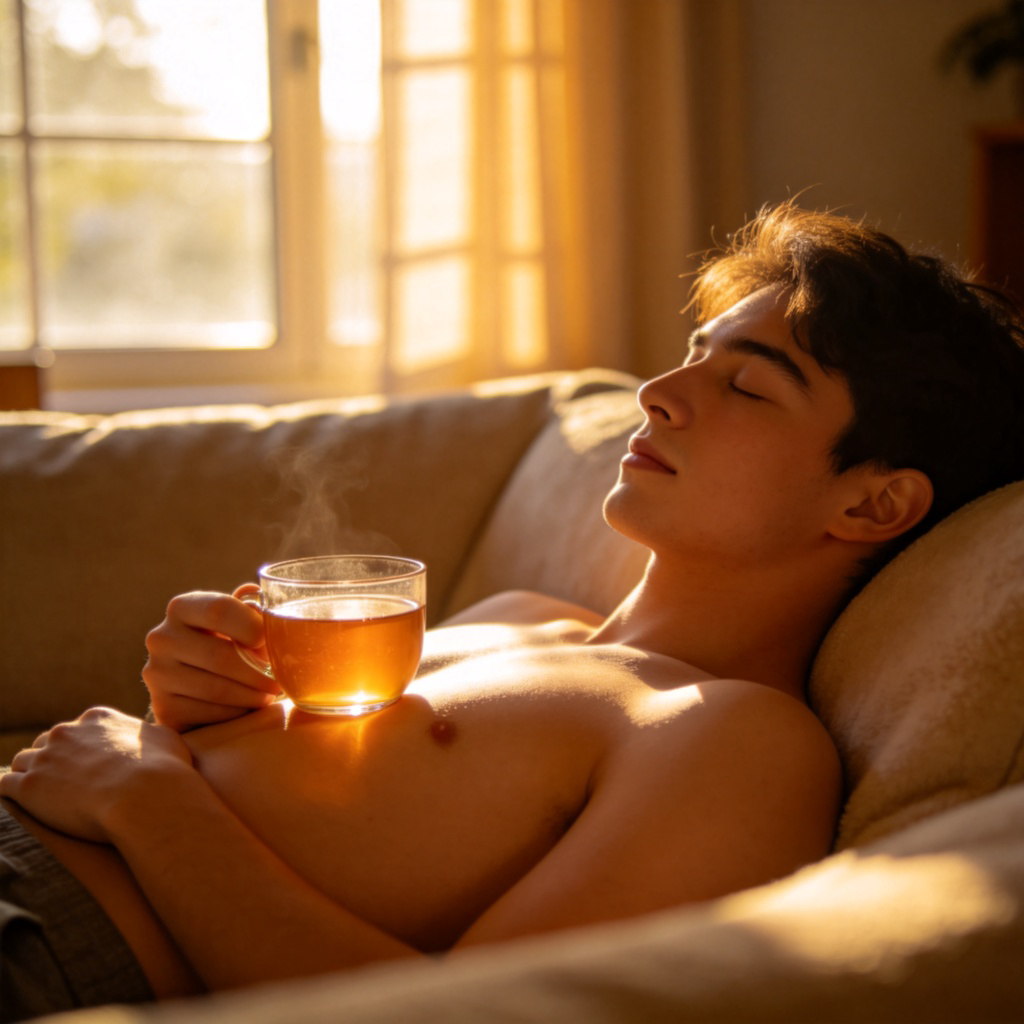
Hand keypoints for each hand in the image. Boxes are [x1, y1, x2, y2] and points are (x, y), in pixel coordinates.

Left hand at [0, 707, 194, 842]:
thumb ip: (151, 735)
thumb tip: (154, 739)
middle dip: (53, 761)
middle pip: (47, 743)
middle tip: (64, 785)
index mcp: (97, 718)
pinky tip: (20, 805)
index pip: (77, 730)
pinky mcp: (29, 787)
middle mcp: (66, 731)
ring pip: (23, 761)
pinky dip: (10, 794)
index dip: (80, 750)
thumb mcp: (167, 740)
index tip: (87, 768)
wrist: (145, 796)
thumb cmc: (164, 770)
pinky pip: (4, 785)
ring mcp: (45, 758)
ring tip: (41, 797)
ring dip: (30, 776)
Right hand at [143, 588, 280, 731]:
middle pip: (220, 656)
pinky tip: (248, 708)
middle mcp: (161, 638)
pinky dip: (236, 713)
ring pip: (216, 689)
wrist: (193, 685)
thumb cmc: (226, 643)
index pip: (219, 609)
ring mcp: (157, 674)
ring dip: (251, 695)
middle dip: (257, 671)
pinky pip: (208, 714)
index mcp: (182, 607)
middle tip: (278, 680)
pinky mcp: (163, 707)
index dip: (252, 626)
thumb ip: (249, 609)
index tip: (269, 642)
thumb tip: (258, 596)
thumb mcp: (235, 621)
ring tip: (268, 694)